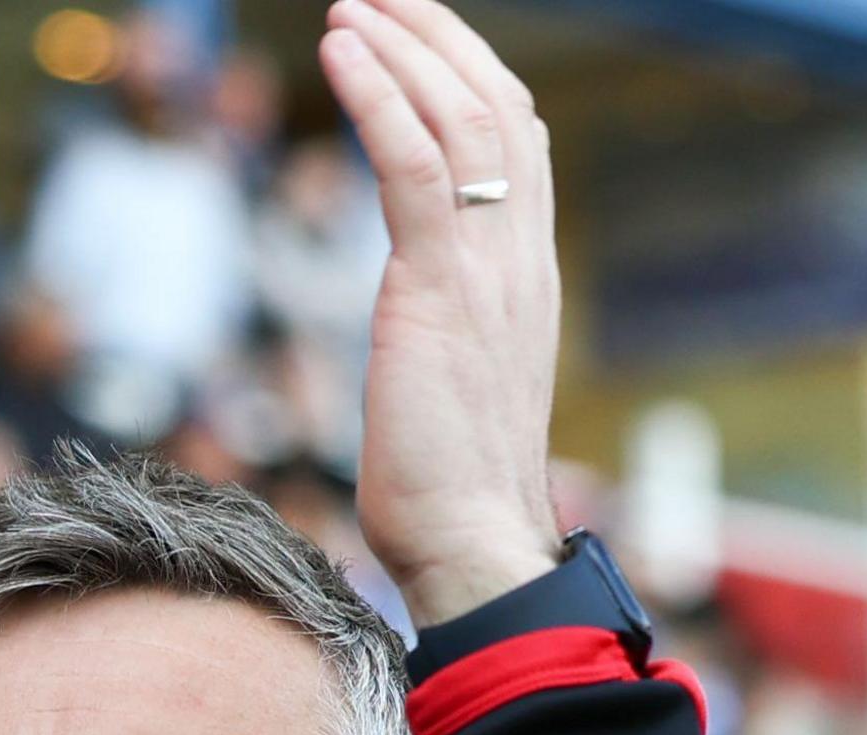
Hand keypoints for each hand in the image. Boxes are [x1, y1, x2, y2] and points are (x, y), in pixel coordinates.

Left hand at [320, 0, 564, 628]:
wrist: (472, 547)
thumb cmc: (450, 491)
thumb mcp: (453, 385)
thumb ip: (445, 329)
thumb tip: (413, 322)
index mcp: (528, 278)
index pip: (522, 141)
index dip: (474, 75)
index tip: (421, 39)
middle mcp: (522, 259)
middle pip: (501, 105)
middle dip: (440, 38)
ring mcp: (490, 270)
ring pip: (461, 118)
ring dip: (402, 50)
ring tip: (350, 8)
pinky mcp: (441, 288)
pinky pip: (413, 162)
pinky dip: (377, 96)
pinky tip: (338, 55)